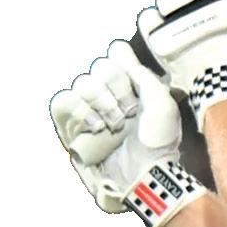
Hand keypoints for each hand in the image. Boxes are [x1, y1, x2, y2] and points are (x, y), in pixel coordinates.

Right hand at [49, 41, 207, 226]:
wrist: (144, 173)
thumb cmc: (158, 142)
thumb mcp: (163, 104)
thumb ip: (144, 75)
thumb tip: (122, 54)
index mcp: (132, 84)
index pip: (117, 53)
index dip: (124, 64)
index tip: (135, 84)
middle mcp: (109, 92)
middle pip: (99, 66)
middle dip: (116, 88)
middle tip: (129, 112)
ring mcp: (90, 108)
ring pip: (81, 83)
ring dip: (100, 102)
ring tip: (114, 125)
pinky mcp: (73, 125)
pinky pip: (62, 101)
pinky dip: (79, 111)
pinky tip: (95, 127)